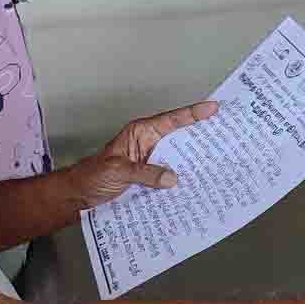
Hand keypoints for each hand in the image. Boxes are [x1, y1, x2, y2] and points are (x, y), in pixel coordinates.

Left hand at [65, 102, 218, 207]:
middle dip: (201, 135)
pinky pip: (170, 176)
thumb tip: (172, 178)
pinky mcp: (150, 178)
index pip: (171, 120)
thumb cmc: (92, 175)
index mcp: (141, 133)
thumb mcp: (118, 171)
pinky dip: (181, 180)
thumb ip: (145, 173)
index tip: (213, 108)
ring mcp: (151, 161)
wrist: (79, 195)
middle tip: (225, 133)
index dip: (192, 113)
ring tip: (217, 161)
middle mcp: (149, 144)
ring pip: (177, 158)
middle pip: (180, 137)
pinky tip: (195, 185)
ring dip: (193, 161)